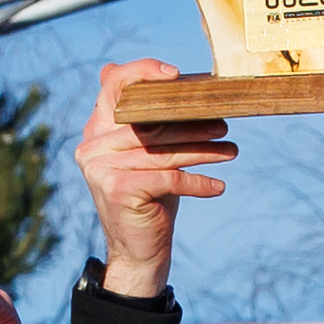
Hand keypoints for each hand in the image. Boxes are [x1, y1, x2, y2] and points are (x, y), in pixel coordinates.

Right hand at [75, 63, 231, 299]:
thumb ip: (152, 122)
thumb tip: (177, 79)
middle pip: (150, 124)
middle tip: (224, 125)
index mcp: (96, 130)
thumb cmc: (150, 196)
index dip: (143, 72)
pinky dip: (198, 183)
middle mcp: (92, 146)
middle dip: (192, 123)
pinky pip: (168, 179)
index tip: (178, 76)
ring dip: (203, 150)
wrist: (137, 251)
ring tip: (231, 151)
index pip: (113, 86)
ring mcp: (101, 169)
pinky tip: (218, 187)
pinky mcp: (119, 190)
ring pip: (163, 151)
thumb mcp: (149, 155)